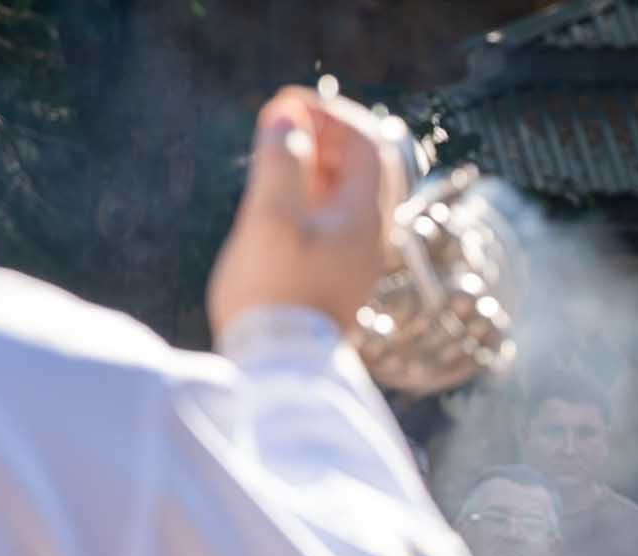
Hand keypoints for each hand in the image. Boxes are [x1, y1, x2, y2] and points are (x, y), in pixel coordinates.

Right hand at [207, 87, 400, 335]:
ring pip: (345, 193)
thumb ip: (280, 164)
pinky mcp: (334, 273)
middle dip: (325, 134)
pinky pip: (331, 218)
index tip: (287, 106)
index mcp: (365, 220)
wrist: (280, 368)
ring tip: (275, 148)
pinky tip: (278, 193)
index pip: (367, 145)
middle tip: (281, 120)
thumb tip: (287, 115)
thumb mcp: (269, 222)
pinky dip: (309, 193)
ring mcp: (353, 256)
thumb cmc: (272, 295)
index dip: (331, 115)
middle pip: (362, 167)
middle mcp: (369, 236)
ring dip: (315, 163)